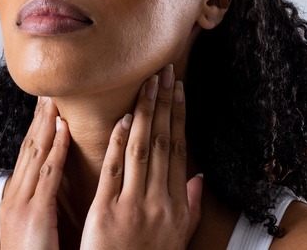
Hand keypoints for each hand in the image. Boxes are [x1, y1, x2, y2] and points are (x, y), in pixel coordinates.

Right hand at [0, 96, 69, 248]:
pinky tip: (64, 129)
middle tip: (50, 92)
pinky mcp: (34, 214)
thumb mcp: (38, 229)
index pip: (30, 157)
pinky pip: (47, 174)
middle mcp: (15, 197)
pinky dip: (55, 149)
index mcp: (17, 201)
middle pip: (30, 149)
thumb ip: (45, 207)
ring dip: (47, 124)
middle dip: (40, 119)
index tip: (48, 107)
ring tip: (56, 99)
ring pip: (36, 154)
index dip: (39, 130)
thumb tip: (58, 189)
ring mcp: (22, 204)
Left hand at [80, 64, 202, 248]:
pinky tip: (124, 119)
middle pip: (164, 143)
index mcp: (177, 205)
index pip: (180, 150)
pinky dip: (120, 142)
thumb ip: (192, 208)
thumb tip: (200, 178)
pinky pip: (115, 170)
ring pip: (142, 150)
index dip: (178, 117)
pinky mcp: (106, 212)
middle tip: (164, 72)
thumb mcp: (178, 238)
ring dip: (145, 113)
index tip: (178, 90)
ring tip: (147, 84)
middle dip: (164, 104)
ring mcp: (134, 206)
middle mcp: (160, 202)